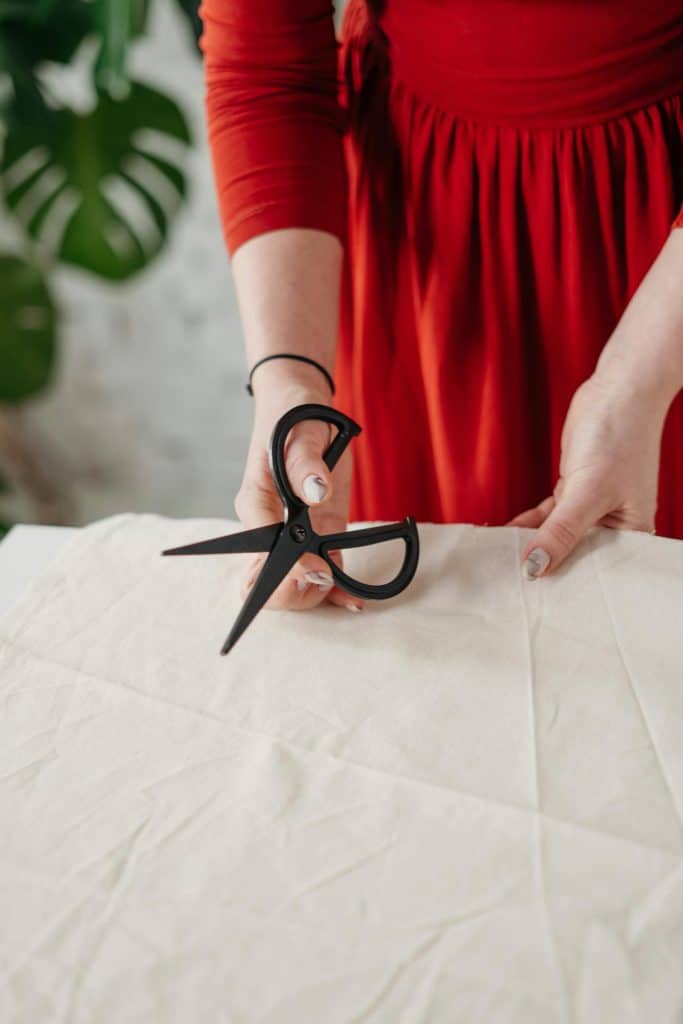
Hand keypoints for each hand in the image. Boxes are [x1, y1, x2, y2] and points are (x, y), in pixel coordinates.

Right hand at [234, 364, 363, 612]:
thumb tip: (317, 492)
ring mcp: (293, 533)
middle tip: (327, 581)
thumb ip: (305, 463)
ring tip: (348, 595)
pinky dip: (335, 590)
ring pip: (292, 584)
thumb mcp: (298, 430)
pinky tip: (353, 600)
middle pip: (267, 580)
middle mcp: (269, 525)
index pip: (262, 549)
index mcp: (256, 502)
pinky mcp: (317, 533)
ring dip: (316, 595)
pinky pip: (320, 571)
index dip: (289, 569)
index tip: (318, 572)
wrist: (302, 408)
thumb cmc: (292, 415)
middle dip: (296, 591)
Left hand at [507, 373, 665, 576]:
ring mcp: (592, 507)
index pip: (598, 571)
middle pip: (576, 555)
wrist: (618, 390)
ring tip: (503, 565)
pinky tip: (507, 535)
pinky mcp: (574, 491)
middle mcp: (614, 525)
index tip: (539, 600)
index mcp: (632, 533)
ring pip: (558, 535)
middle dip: (547, 566)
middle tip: (511, 586)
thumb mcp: (588, 491)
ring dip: (533, 545)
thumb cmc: (619, 436)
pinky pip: (549, 516)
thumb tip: (536, 567)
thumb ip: (560, 532)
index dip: (569, 585)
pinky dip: (530, 525)